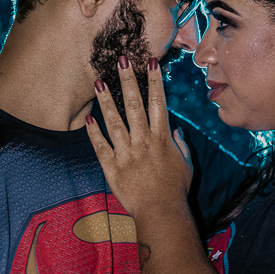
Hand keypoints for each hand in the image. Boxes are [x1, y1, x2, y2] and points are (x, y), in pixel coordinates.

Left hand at [86, 56, 192, 218]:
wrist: (162, 213)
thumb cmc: (176, 190)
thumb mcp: (186, 164)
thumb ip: (180, 144)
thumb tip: (174, 129)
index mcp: (161, 139)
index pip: (158, 103)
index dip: (154, 81)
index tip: (150, 62)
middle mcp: (143, 142)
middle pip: (134, 105)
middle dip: (128, 80)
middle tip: (121, 60)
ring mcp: (126, 154)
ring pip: (114, 122)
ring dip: (106, 101)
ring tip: (98, 81)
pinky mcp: (112, 168)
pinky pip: (101, 147)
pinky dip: (94, 133)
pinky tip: (88, 118)